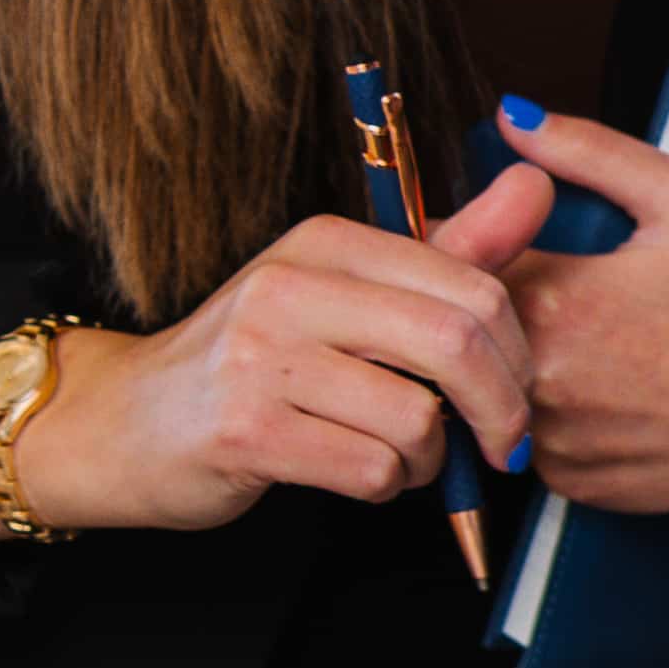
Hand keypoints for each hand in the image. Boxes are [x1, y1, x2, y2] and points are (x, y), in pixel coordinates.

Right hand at [0, 186, 539, 540]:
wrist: (131, 424)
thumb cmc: (261, 362)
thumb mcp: (352, 291)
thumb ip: (451, 250)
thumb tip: (537, 181)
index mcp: (325, 242)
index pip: (473, 285)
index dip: (520, 352)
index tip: (520, 390)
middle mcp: (289, 287)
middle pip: (457, 345)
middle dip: (502, 409)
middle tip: (503, 444)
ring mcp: (259, 358)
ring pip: (418, 419)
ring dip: (431, 458)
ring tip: (398, 455)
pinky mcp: (245, 431)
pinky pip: (371, 470)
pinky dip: (385, 486)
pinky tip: (353, 472)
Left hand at [481, 102, 668, 530]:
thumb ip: (590, 150)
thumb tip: (511, 117)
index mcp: (555, 302)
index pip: (453, 257)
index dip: (475, 237)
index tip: (506, 234)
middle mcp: (537, 381)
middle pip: (465, 326)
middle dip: (492, 298)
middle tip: (557, 283)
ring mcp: (552, 442)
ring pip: (491, 385)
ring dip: (516, 357)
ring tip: (591, 338)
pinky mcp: (571, 483)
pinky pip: (528, 437)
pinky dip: (551, 411)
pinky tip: (609, 390)